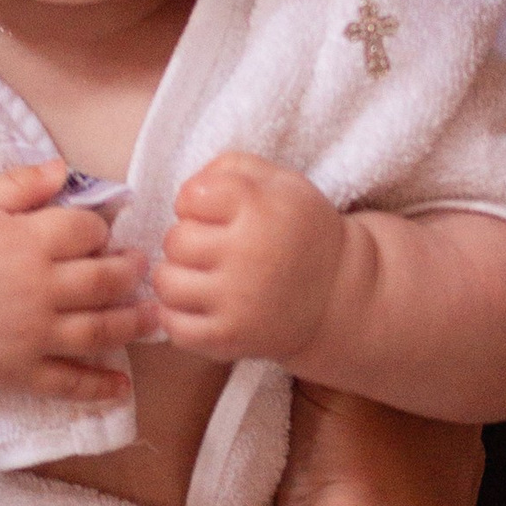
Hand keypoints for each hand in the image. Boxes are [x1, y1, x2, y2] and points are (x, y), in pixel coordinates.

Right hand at [0, 161, 147, 397]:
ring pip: (98, 330)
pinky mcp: (19, 372)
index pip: (86, 231)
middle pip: (104, 280)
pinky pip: (67, 383)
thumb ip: (19, 184)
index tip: (103, 232)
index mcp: (25, 243)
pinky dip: (98, 387)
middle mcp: (36, 289)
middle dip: (130, 272)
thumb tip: (64, 169)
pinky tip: (122, 387)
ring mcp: (31, 335)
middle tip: (141, 268)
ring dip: (132, 324)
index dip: (101, 229)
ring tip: (152, 317)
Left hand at [151, 151, 347, 361]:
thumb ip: (231, 167)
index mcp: (261, 209)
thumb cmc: (299, 232)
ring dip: (175, 276)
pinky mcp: (230, 338)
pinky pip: (174, 327)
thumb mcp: (281, 182)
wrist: (338, 295)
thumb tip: (185, 189)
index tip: (214, 212)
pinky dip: (174, 316)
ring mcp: (238, 301)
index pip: (189, 196)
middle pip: (175, 240)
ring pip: (166, 282)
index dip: (195, 202)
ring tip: (199, 275)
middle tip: (210, 247)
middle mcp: (249, 254)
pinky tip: (195, 304)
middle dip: (186, 239)